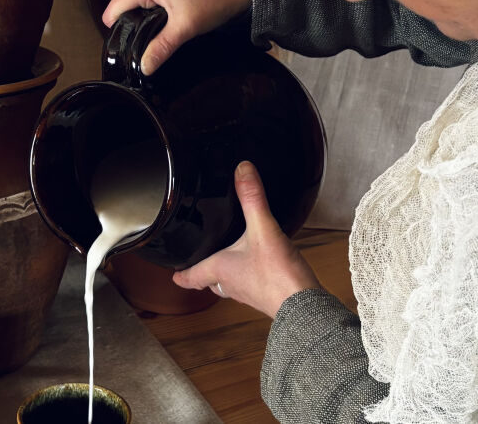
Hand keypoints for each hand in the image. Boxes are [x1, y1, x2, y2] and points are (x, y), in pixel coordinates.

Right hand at [102, 0, 251, 74]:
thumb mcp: (185, 27)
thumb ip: (161, 47)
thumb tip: (144, 67)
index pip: (112, 14)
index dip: (121, 34)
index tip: (133, 49)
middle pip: (119, 12)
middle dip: (130, 30)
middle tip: (149, 46)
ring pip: (130, 11)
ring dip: (140, 26)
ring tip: (157, 37)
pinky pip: (141, 7)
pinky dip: (147, 19)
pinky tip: (161, 29)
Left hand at [173, 161, 322, 317]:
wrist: (304, 306)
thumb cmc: (279, 276)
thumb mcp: (263, 229)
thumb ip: (252, 199)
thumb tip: (243, 171)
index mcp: (220, 270)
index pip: (192, 276)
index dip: (181, 275)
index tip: (173, 275)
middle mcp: (232, 285)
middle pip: (210, 281)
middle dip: (204, 273)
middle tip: (199, 265)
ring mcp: (249, 293)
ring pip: (230, 285)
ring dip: (227, 275)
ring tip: (229, 261)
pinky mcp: (267, 295)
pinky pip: (251, 286)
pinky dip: (250, 276)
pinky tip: (262, 264)